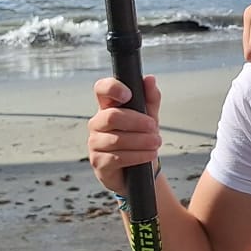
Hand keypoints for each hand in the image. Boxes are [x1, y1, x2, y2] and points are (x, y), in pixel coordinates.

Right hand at [86, 74, 160, 193]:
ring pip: (116, 139)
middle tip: (154, 127)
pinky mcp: (99, 162)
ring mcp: (95, 143)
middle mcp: (97, 123)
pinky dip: (137, 156)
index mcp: (108, 107)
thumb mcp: (149, 116)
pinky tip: (149, 155)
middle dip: (137, 122)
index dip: (112, 88)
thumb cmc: (140, 138)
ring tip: (156, 143)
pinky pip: (117, 157)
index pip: (101, 89)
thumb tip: (149, 79)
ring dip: (141, 141)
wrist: (139, 170)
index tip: (128, 95)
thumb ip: (150, 98)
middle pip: (112, 117)